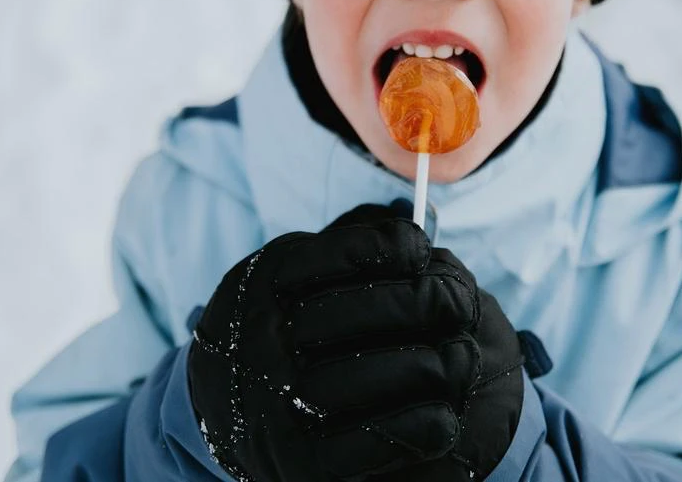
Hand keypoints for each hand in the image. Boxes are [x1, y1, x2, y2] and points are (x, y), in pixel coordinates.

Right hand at [187, 203, 525, 480]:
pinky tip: (446, 412)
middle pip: (360, 313)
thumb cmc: (281, 327)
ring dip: (434, 366)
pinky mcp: (301, 465)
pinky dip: (424, 424)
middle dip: (427, 303)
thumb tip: (410, 223)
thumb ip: (345, 243)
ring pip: (371, 377)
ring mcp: (277, 406)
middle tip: (461, 304)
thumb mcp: (292, 272)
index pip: (343, 254)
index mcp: (264, 284)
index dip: (397, 247)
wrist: (219, 412)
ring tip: (462, 358)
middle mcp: (262, 342)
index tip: (424, 252)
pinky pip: (376, 442)